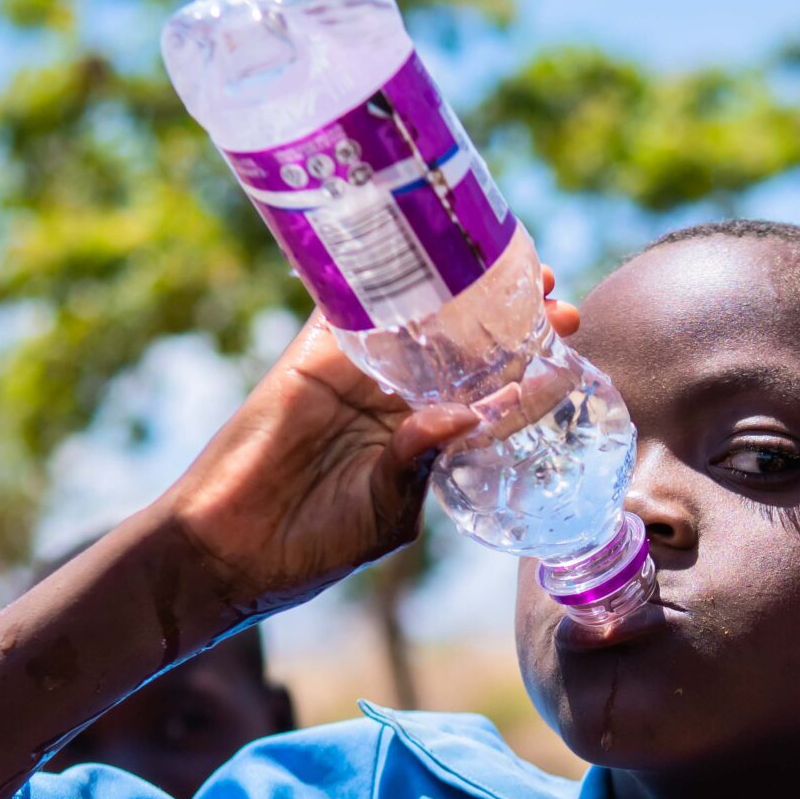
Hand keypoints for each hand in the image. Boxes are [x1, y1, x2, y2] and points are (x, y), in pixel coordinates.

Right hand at [154, 271, 581, 616]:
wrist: (228, 549)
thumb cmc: (312, 547)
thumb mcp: (384, 512)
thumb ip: (422, 461)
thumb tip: (468, 413)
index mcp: (424, 442)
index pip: (487, 395)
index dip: (528, 367)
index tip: (571, 343)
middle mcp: (395, 403)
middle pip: (461, 349)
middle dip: (507, 322)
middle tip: (554, 295)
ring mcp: (354, 376)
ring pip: (413, 321)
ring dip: (456, 291)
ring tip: (508, 265)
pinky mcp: (310, 358)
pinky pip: (344, 309)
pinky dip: (373, 279)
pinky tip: (412, 249)